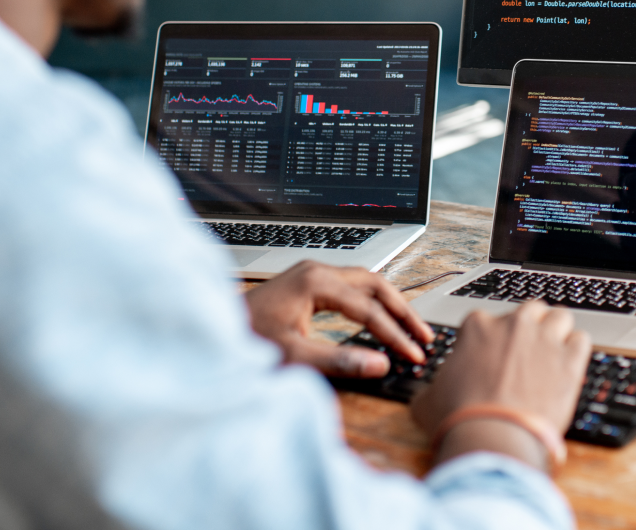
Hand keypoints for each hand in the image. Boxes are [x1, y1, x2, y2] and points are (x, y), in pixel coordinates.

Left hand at [245, 261, 432, 377]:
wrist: (211, 330)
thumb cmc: (244, 340)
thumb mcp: (293, 356)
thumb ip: (339, 361)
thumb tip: (380, 364)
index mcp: (316, 282)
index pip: (369, 309)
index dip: (395, 334)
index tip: (414, 355)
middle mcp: (316, 271)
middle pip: (375, 284)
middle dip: (402, 311)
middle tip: (424, 336)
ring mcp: (311, 274)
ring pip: (365, 282)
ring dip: (390, 304)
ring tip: (410, 328)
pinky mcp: (306, 284)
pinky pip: (351, 287)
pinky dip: (371, 302)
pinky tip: (379, 318)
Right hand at [411, 301, 589, 468]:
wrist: (491, 437)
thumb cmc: (458, 418)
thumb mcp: (428, 400)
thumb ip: (431, 387)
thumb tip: (428, 394)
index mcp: (477, 326)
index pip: (490, 320)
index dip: (493, 339)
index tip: (495, 357)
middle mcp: (513, 324)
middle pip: (530, 310)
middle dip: (530, 328)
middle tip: (528, 353)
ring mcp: (544, 338)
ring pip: (560, 317)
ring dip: (557, 332)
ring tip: (553, 354)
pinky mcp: (570, 359)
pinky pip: (582, 340)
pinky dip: (577, 351)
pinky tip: (570, 367)